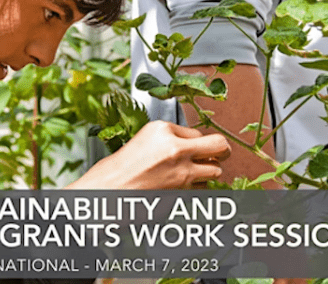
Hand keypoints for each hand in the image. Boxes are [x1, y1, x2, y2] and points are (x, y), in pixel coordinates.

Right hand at [66, 121, 230, 189]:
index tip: (194, 146)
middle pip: (220, 147)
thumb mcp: (143, 139)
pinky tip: (182, 188)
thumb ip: (169, 138)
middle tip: (218, 154)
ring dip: (207, 172)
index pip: (198, 133)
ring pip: (214, 172)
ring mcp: (182, 175)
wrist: (105, 194)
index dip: (196, 141)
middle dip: (222, 151)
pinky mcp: (182, 195)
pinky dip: (197, 189)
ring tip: (192, 174)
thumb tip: (192, 142)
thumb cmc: (116, 170)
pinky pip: (202, 190)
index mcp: (163, 131)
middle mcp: (177, 150)